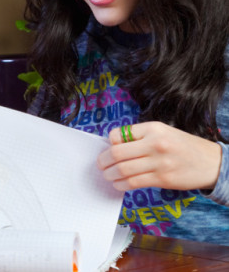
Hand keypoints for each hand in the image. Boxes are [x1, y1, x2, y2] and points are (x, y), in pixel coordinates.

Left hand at [97, 121, 221, 190]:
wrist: (212, 162)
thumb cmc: (182, 146)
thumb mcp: (162, 132)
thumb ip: (139, 137)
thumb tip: (112, 145)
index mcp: (153, 129)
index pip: (118, 135)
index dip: (109, 143)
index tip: (108, 149)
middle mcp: (155, 144)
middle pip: (117, 153)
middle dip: (103, 161)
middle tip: (101, 164)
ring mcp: (159, 162)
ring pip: (123, 170)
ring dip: (109, 174)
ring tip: (107, 175)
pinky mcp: (162, 179)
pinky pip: (134, 182)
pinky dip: (121, 184)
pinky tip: (118, 184)